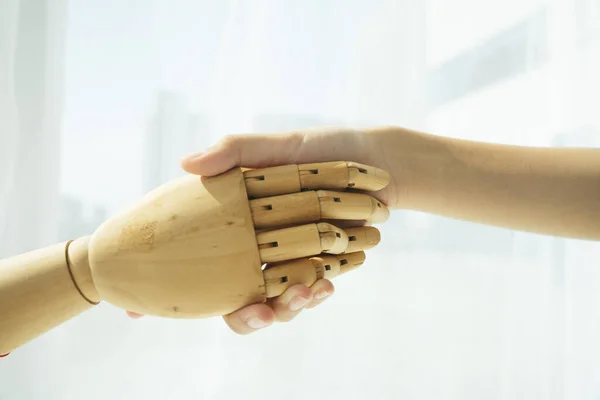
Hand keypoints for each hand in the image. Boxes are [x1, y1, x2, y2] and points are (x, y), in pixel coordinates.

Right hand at [127, 126, 398, 332]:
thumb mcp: (278, 146)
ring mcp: (288, 260)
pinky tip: (327, 285)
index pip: (201, 262)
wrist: (379, 166)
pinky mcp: (318, 268)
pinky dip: (316, 293)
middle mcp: (256, 247)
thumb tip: (185, 164)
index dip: (178, 288)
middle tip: (265, 314)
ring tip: (310, 292)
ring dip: (289, 306)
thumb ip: (235, 152)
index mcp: (237, 222)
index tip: (151, 310)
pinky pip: (308, 293)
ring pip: (275, 301)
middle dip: (251, 314)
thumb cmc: (324, 148)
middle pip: (239, 296)